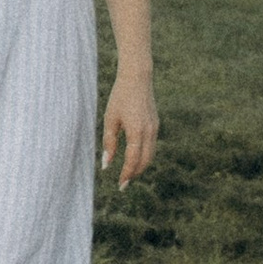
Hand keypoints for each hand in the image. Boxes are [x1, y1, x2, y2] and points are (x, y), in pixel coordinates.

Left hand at [100, 76, 158, 190]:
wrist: (137, 78)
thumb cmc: (120, 97)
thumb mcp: (110, 119)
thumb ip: (109, 142)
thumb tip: (106, 164)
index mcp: (136, 131)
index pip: (133, 160)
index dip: (126, 174)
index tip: (120, 185)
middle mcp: (149, 132)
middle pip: (145, 161)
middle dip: (134, 173)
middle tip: (124, 183)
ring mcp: (155, 128)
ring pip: (150, 155)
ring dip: (140, 166)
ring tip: (128, 172)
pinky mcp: (155, 124)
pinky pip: (151, 146)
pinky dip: (144, 155)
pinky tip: (134, 157)